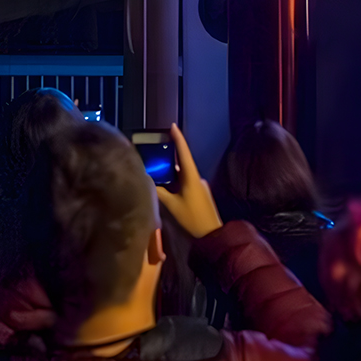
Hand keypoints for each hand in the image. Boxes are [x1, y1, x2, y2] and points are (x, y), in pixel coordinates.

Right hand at [155, 123, 221, 238]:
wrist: (212, 234)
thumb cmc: (192, 218)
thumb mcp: (172, 205)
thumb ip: (159, 192)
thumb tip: (148, 182)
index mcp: (192, 177)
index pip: (184, 153)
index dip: (178, 139)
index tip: (172, 126)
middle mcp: (197, 178)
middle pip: (182, 162)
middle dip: (171, 155)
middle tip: (157, 147)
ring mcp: (199, 186)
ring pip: (183, 173)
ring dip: (172, 170)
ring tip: (158, 166)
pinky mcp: (199, 193)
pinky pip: (185, 182)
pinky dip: (176, 180)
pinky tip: (167, 184)